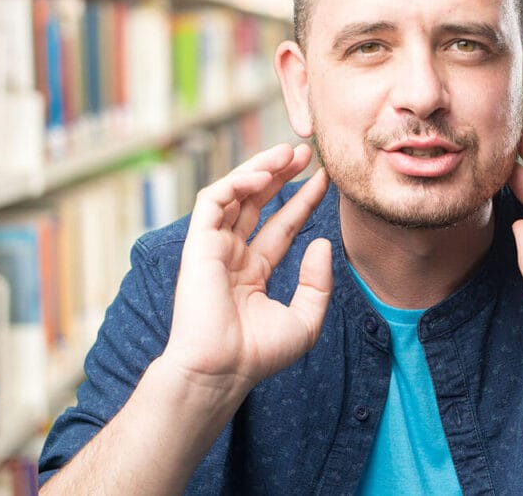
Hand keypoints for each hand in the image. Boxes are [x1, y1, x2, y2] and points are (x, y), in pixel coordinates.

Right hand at [161, 143, 331, 405]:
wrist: (222, 370)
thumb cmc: (259, 355)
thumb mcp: (305, 320)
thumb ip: (318, 282)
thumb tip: (322, 243)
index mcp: (253, 272)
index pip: (281, 225)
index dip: (302, 200)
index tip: (325, 178)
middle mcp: (232, 256)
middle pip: (257, 202)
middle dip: (280, 174)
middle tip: (305, 151)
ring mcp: (214, 248)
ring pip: (235, 195)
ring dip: (260, 169)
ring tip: (288, 153)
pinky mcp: (198, 244)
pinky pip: (214, 201)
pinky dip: (237, 182)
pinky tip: (262, 174)